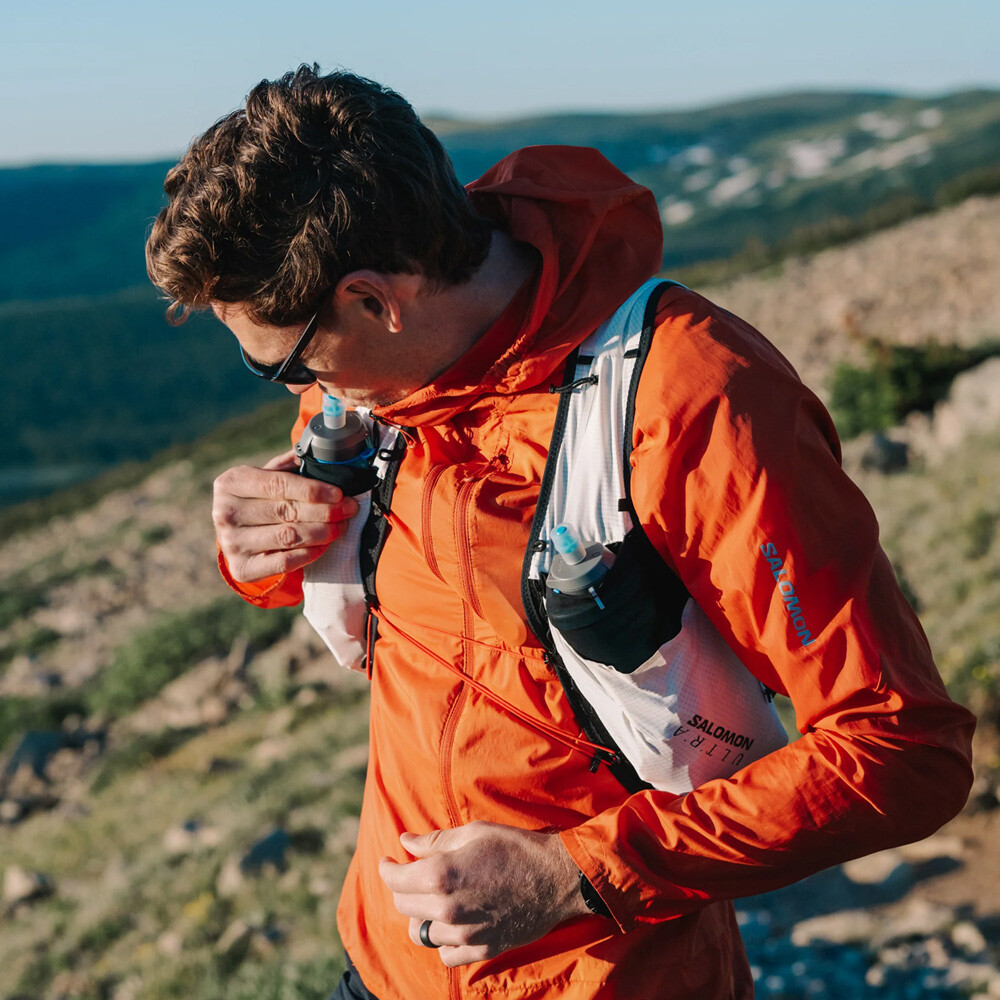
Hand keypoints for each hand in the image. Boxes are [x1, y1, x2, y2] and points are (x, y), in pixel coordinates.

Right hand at [213, 449, 359, 581]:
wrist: (240, 536)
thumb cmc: (260, 500)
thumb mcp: (268, 476)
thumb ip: (291, 465)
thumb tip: (325, 456)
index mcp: (231, 483)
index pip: (278, 484)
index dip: (312, 490)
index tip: (339, 493)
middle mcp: (225, 513)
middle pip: (285, 511)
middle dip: (325, 511)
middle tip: (349, 509)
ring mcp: (231, 543)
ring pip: (288, 536)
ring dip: (323, 532)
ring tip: (342, 525)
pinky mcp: (242, 568)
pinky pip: (285, 561)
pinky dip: (311, 552)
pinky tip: (326, 544)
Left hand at [378, 820, 590, 967]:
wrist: (556, 878)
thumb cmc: (515, 847)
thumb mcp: (473, 832)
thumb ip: (434, 841)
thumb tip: (405, 842)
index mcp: (441, 875)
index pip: (395, 880)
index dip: (387, 868)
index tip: (388, 861)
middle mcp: (447, 909)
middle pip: (404, 905)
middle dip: (403, 888)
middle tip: (413, 875)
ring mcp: (464, 933)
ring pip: (421, 933)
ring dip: (421, 915)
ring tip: (432, 900)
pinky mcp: (482, 949)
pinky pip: (445, 954)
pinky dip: (442, 941)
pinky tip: (451, 923)